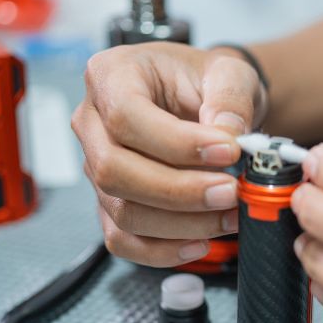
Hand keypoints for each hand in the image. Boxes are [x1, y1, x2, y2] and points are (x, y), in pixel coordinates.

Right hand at [72, 43, 265, 265]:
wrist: (204, 100)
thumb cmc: (207, 82)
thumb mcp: (229, 72)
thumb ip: (231, 98)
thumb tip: (229, 136)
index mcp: (111, 76)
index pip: (126, 115)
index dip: (177, 142)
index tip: (229, 152)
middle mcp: (91, 123)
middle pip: (115, 170)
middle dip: (178, 190)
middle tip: (231, 191)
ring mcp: (96, 167)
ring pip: (121, 210)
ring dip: (181, 223)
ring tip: (230, 214)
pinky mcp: (109, 202)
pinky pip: (123, 239)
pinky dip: (162, 250)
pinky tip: (202, 241)